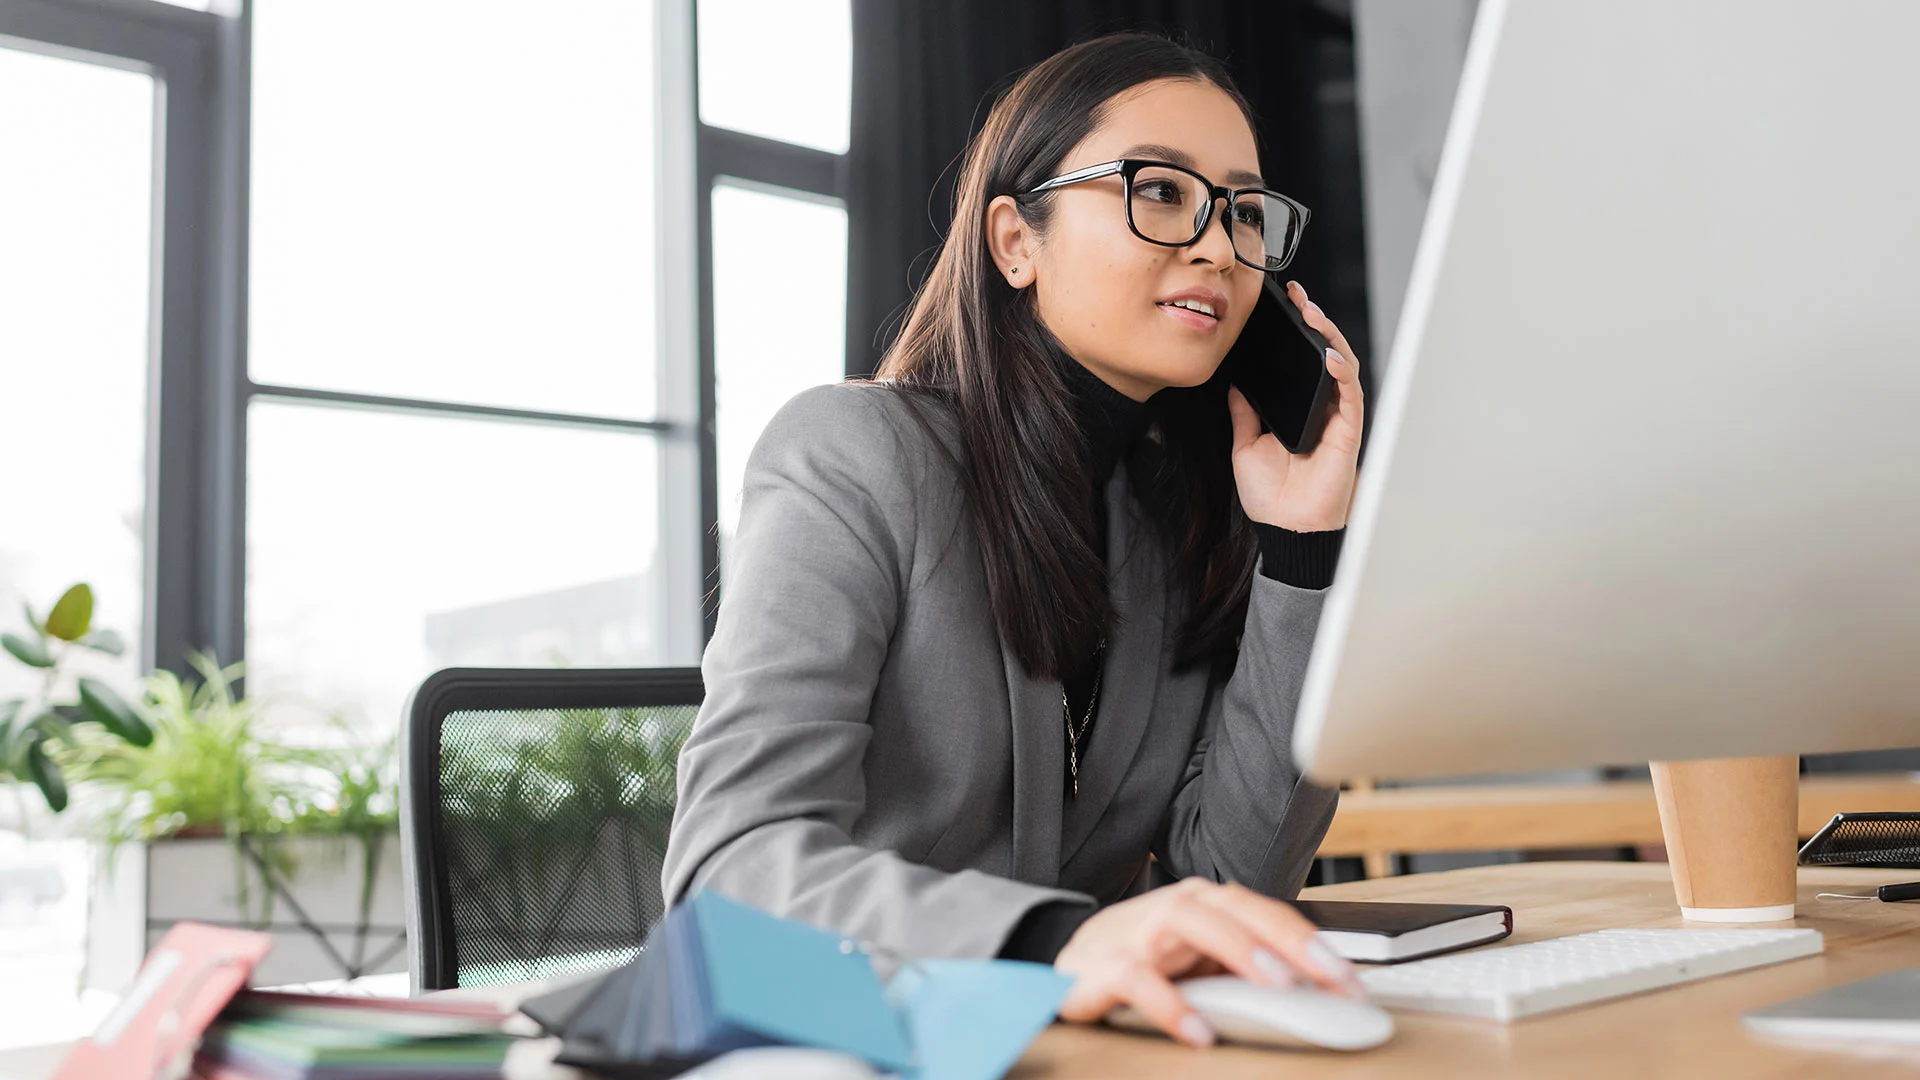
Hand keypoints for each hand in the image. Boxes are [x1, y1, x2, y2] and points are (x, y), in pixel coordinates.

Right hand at [1051, 879, 1367, 1047]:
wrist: (1072, 961)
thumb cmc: (1148, 957)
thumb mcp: (1203, 959)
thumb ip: (1248, 968)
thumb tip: (1315, 993)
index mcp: (1206, 904)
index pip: (1266, 912)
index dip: (1311, 941)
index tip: (1350, 979)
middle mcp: (1176, 908)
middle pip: (1237, 908)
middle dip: (1289, 939)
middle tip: (1332, 975)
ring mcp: (1139, 933)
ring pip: (1191, 923)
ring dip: (1238, 948)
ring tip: (1277, 983)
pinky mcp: (1105, 967)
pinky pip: (1139, 980)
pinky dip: (1171, 1005)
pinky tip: (1200, 1032)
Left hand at [1227, 280, 1364, 531]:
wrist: (1286, 528)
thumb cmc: (1272, 495)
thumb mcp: (1246, 445)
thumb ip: (1245, 414)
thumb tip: (1236, 386)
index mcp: (1300, 409)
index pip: (1302, 361)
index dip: (1296, 332)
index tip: (1281, 306)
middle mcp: (1322, 408)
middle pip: (1325, 353)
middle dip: (1314, 320)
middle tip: (1297, 295)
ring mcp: (1337, 416)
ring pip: (1341, 364)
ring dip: (1329, 335)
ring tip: (1312, 313)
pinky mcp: (1349, 430)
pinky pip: (1350, 392)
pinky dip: (1342, 370)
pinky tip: (1328, 354)